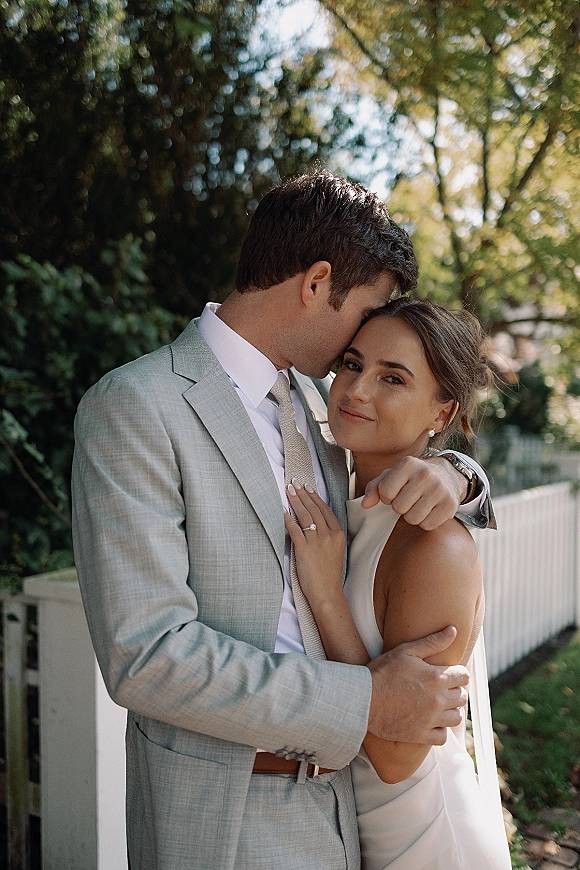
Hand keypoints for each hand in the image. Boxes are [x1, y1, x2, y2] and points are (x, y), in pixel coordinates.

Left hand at [283, 483, 344, 605]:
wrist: (327, 592)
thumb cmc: (329, 574)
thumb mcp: (335, 551)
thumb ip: (328, 536)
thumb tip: (316, 524)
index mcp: (338, 534)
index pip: (325, 510)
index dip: (315, 497)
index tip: (308, 488)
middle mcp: (328, 534)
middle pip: (314, 509)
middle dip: (303, 494)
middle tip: (294, 483)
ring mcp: (317, 541)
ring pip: (305, 515)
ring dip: (295, 501)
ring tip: (288, 490)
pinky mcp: (304, 549)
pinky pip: (294, 529)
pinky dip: (288, 518)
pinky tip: (283, 510)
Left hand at [361, 455, 465, 529]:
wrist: (447, 475)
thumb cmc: (413, 477)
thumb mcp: (392, 475)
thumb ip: (375, 488)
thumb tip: (365, 504)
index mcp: (407, 464)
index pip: (385, 492)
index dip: (387, 497)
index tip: (396, 493)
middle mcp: (425, 474)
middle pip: (399, 507)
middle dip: (400, 507)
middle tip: (409, 499)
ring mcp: (440, 489)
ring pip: (413, 519)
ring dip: (412, 516)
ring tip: (419, 504)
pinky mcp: (450, 504)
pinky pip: (428, 525)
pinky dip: (426, 522)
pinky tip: (430, 510)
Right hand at [365, 626, 468, 744]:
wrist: (363, 698)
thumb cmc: (382, 672)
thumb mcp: (406, 651)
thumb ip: (432, 642)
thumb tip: (453, 630)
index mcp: (436, 677)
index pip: (464, 676)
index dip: (458, 674)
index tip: (449, 674)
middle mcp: (437, 700)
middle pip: (462, 697)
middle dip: (455, 691)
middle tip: (442, 689)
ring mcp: (430, 719)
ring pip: (457, 717)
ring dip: (451, 710)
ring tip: (439, 705)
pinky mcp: (421, 735)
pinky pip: (443, 736)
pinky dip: (440, 730)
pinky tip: (431, 721)